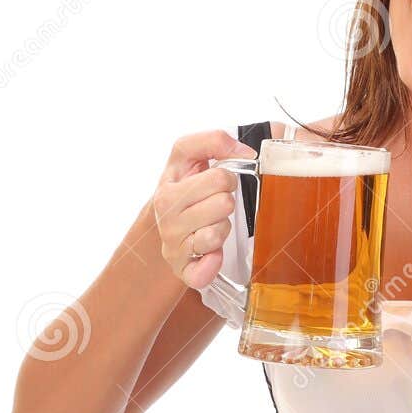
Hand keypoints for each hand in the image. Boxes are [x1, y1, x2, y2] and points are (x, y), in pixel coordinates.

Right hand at [152, 130, 255, 293]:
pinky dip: (212, 264)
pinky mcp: (180, 268)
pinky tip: (211, 254)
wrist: (166, 224)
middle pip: (224, 202)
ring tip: (212, 224)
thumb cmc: (186, 189)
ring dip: (223, 228)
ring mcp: (171, 241)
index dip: (228, 175)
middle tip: (216, 204)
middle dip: (227, 202)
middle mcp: (165, 212)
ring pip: (218, 232)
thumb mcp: (191, 157)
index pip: (218, 175)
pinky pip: (203, 271)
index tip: (225, 177)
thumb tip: (246, 151)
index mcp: (170, 183)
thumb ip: (214, 141)